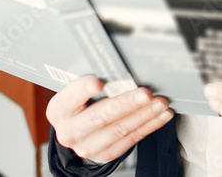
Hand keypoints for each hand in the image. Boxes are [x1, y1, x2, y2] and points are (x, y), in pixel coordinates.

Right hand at [46, 76, 173, 162]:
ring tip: (160, 103)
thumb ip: (92, 81)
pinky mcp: (105, 154)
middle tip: (146, 93)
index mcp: (59, 109)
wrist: (79, 132)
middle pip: (100, 116)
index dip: (84, 89)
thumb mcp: (78, 92)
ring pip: (120, 129)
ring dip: (144, 115)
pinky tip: (162, 115)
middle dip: (126, 103)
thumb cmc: (82, 103)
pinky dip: (149, 125)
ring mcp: (87, 146)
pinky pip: (131, 139)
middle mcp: (70, 130)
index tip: (99, 81)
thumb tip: (121, 68)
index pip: (72, 96)